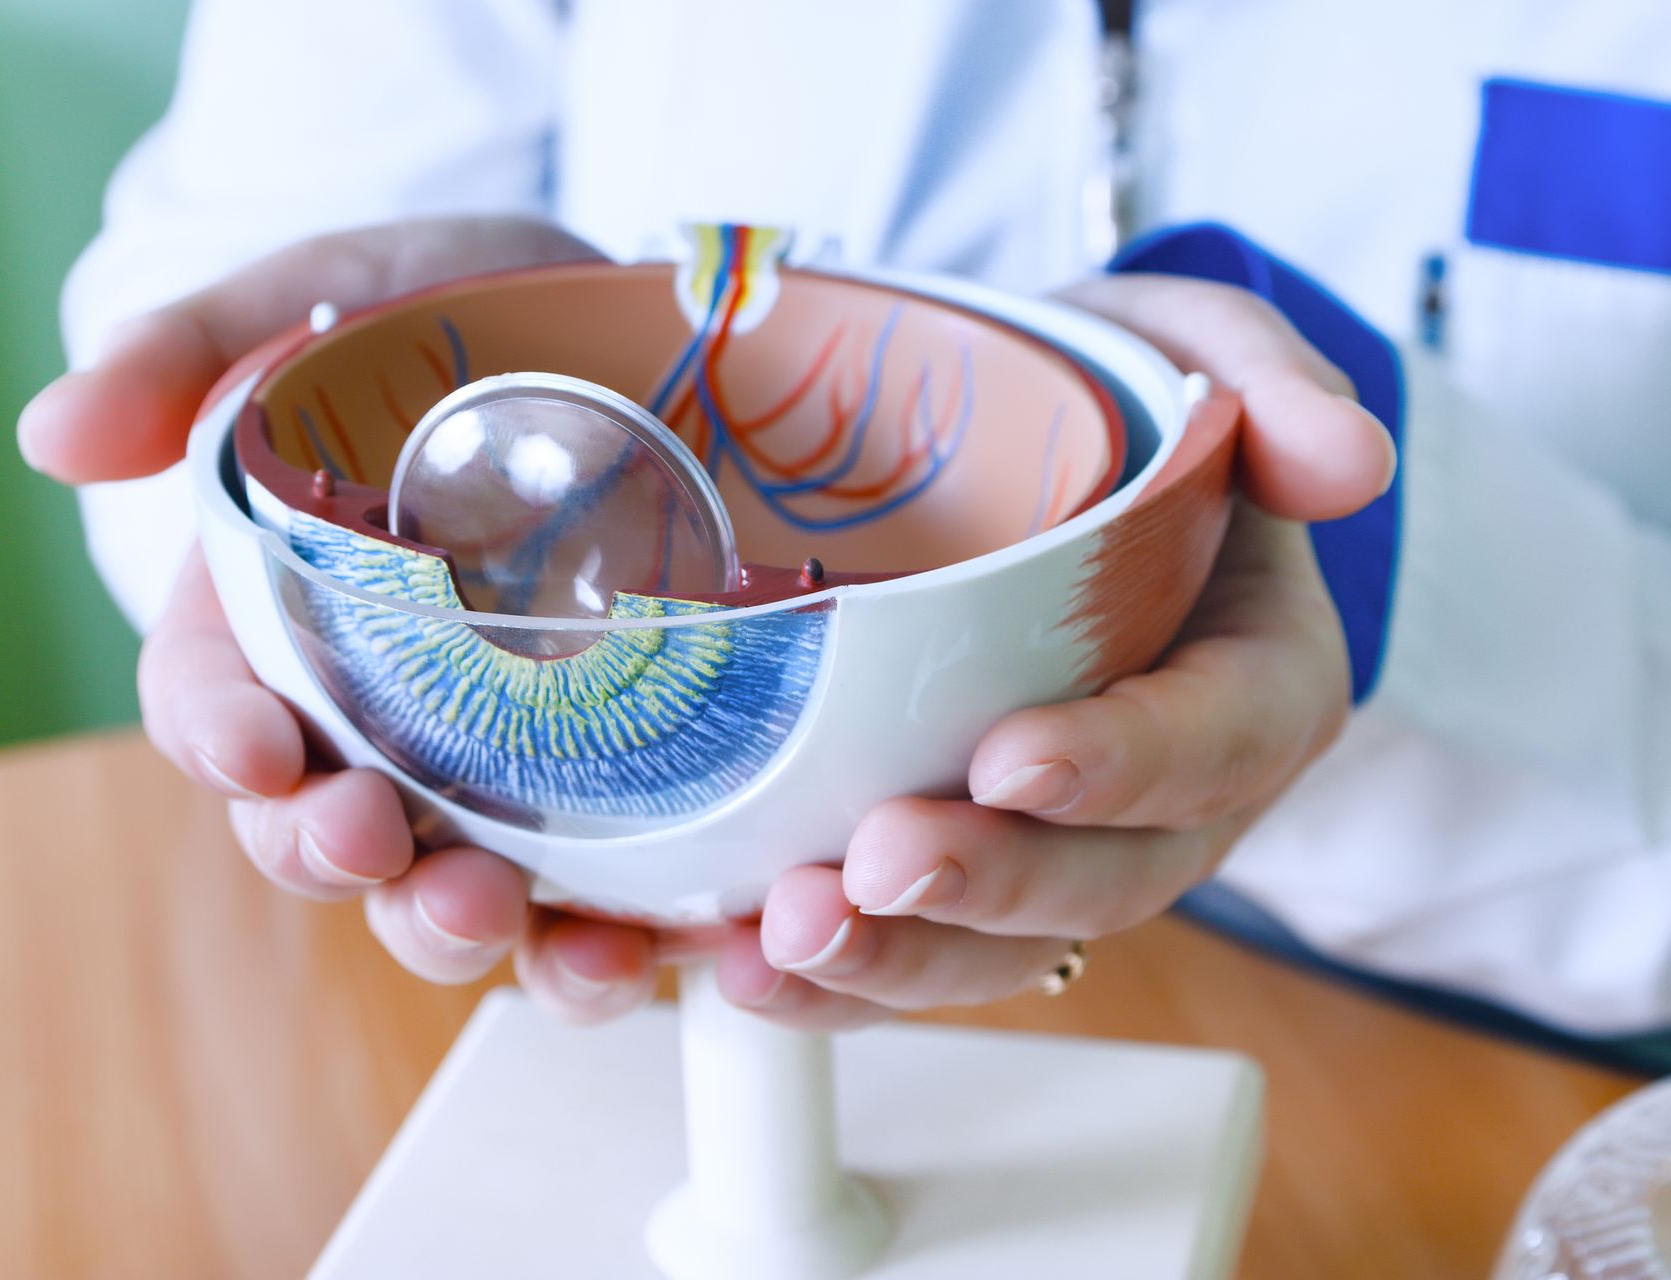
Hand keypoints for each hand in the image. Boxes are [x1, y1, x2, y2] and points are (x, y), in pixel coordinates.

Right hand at [19, 218, 667, 1023]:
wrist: (628, 322)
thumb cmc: (452, 306)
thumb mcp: (322, 291)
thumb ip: (189, 352)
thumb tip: (53, 437)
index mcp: (273, 615)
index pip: (209, 706)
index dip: (217, 740)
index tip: (255, 748)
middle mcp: (370, 712)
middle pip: (314, 827)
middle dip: (328, 855)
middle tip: (370, 841)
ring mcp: (489, 760)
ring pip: (441, 885)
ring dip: (456, 925)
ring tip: (498, 915)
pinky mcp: (611, 784)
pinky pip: (598, 894)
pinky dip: (611, 939)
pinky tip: (649, 947)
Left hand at [710, 275, 1398, 1028]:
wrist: (1022, 448)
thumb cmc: (1111, 405)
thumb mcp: (1193, 346)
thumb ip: (1270, 378)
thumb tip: (1348, 459)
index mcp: (1255, 678)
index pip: (1217, 741)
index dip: (1123, 765)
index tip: (1012, 760)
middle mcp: (1170, 792)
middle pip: (1106, 879)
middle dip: (989, 885)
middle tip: (873, 866)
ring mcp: (1066, 845)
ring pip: (1003, 946)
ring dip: (894, 962)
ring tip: (783, 940)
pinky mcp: (970, 866)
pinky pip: (914, 949)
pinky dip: (830, 980)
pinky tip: (734, 965)